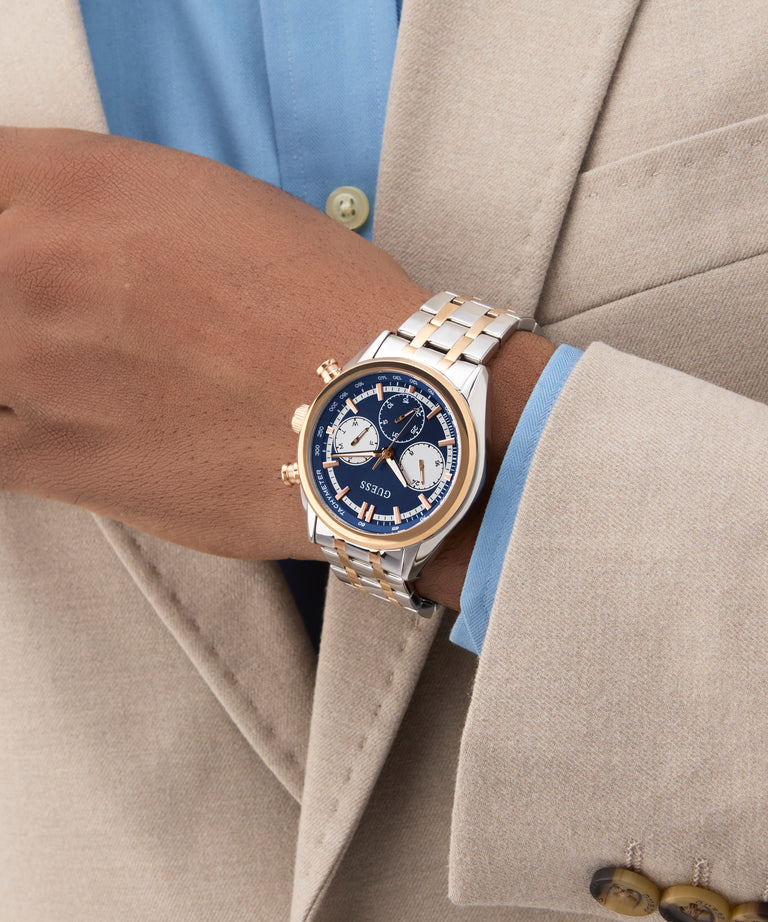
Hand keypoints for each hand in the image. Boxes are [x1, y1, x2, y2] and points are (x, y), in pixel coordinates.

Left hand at [0, 127, 430, 559]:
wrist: (377, 417)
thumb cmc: (324, 307)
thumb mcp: (217, 202)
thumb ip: (109, 201)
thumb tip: (57, 225)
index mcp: (85, 182)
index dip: (15, 215)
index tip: (32, 238)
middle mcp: (39, 263)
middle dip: (23, 288)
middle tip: (76, 320)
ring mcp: (30, 366)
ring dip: (17, 361)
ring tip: (75, 374)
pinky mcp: (51, 460)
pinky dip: (14, 427)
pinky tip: (58, 424)